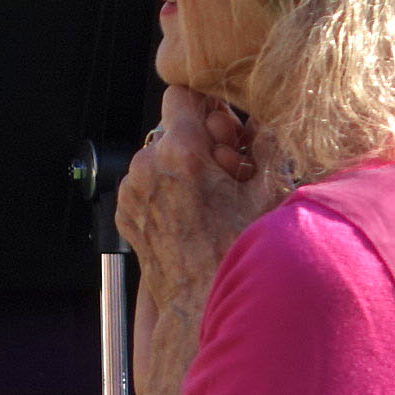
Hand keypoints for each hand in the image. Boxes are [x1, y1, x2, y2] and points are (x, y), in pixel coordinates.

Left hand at [119, 90, 277, 394]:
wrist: (200, 303)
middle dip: (201, 139)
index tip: (226, 131)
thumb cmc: (237, 253)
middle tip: (228, 170)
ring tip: (211, 196)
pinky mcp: (125, 209)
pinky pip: (147, 180)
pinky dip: (168, 186)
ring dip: (184, 163)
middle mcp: (147, 166)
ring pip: (159, 153)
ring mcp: (132, 189)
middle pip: (173, 125)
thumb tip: (265, 114)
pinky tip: (193, 211)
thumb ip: (268, 140)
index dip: (209, 107)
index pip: (183, 92)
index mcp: (181, 152)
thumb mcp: (268, 191)